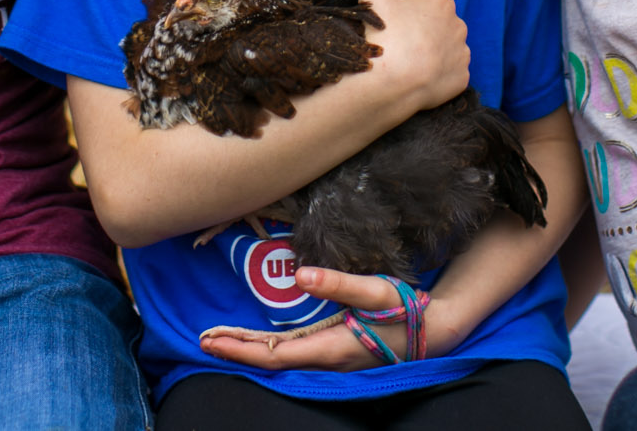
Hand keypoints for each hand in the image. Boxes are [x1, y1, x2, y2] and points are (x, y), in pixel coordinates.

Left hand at [200, 268, 432, 371]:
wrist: (433, 332)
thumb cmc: (404, 309)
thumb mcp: (374, 290)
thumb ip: (338, 284)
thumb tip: (300, 276)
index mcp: (330, 348)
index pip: (273, 354)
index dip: (240, 348)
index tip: (211, 339)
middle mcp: (325, 360)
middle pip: (270, 361)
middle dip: (235, 350)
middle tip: (203, 340)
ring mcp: (330, 359)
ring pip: (280, 360)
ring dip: (249, 349)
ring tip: (221, 339)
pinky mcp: (335, 351)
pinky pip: (293, 355)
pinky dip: (269, 348)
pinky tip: (259, 341)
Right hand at [361, 0, 468, 110]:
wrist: (388, 82)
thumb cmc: (383, 33)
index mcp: (442, 2)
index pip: (424, 2)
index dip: (406, 12)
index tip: (393, 24)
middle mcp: (459, 26)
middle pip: (438, 26)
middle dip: (423, 32)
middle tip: (399, 43)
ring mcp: (462, 54)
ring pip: (446, 50)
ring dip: (432, 54)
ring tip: (408, 63)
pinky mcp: (462, 78)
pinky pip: (450, 74)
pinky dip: (437, 76)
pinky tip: (419, 77)